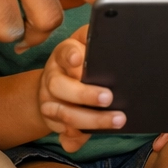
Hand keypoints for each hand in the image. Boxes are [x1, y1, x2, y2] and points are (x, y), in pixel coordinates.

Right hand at [37, 26, 125, 152]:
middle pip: (61, 87)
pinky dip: (73, 138)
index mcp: (63, 56)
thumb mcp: (86, 46)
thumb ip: (95, 40)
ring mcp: (50, 102)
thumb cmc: (82, 62)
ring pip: (64, 113)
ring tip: (118, 120)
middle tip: (109, 97)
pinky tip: (84, 139)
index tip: (78, 58)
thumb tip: (112, 28)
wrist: (54, 86)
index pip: (64, 52)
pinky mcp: (53, 122)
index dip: (70, 55)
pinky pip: (61, 134)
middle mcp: (53, 78)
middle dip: (85, 94)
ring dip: (91, 119)